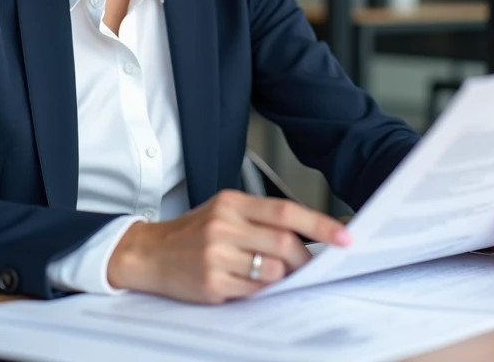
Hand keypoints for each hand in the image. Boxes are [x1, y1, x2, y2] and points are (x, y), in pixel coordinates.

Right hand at [106, 189, 350, 302]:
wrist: (148, 253)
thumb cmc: (192, 233)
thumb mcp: (223, 213)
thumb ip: (259, 221)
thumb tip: (306, 240)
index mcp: (231, 203)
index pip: (284, 211)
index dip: (320, 224)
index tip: (345, 236)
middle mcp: (223, 225)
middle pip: (283, 243)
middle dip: (303, 260)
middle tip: (307, 267)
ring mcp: (216, 255)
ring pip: (271, 270)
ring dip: (282, 278)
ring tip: (273, 276)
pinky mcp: (211, 283)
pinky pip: (252, 291)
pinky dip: (260, 291)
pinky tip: (250, 284)